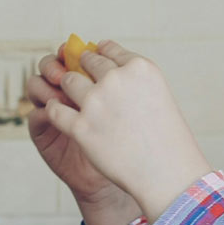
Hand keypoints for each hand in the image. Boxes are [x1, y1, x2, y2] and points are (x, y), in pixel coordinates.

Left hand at [44, 41, 213, 220]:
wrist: (167, 175)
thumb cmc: (167, 139)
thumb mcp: (158, 95)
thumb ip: (133, 79)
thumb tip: (107, 68)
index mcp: (140, 67)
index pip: (108, 49)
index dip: (98, 54)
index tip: (94, 59)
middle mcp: (116, 80)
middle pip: (85, 61)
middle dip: (80, 67)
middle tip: (78, 76)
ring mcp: (95, 103)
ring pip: (67, 81)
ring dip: (67, 87)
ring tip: (68, 95)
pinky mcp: (81, 128)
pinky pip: (56, 110)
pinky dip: (56, 110)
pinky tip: (59, 114)